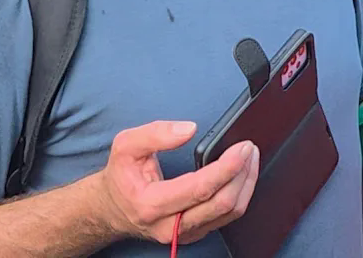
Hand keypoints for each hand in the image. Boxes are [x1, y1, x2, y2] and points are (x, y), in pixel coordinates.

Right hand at [98, 121, 259, 244]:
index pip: (200, 188)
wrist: (112, 209)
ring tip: (250, 158)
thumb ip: (155, 134)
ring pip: (229, 213)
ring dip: (246, 184)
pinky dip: (240, 194)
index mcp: (151, 204)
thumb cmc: (121, 178)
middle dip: (242, 173)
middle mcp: (169, 226)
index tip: (242, 148)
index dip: (227, 167)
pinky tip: (241, 175)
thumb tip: (188, 129)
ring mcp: (184, 233)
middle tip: (249, 148)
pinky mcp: (194, 233)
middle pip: (221, 203)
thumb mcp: (126, 146)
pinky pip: (226, 217)